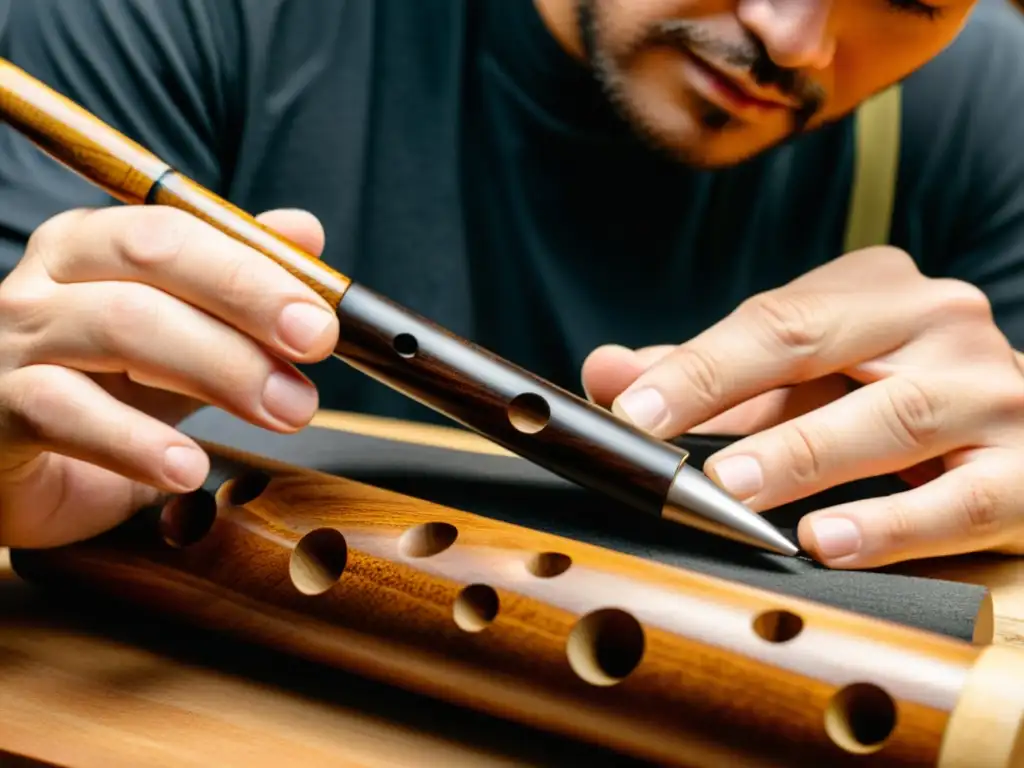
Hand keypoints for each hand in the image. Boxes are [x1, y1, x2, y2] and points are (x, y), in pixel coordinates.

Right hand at [0, 207, 337, 548]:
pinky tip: (189, 467)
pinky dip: (138, 442)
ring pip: (121, 327)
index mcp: (93, 245)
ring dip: (219, 370)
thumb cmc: (100, 391)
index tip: (322, 318)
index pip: (180, 231)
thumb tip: (305, 231)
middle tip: (316, 351)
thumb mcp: (180, 334)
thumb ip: (238, 283)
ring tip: (284, 412)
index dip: (257, 271)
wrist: (17, 470)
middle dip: (248, 304)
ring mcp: (14, 342)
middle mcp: (48, 279)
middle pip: (152, 262)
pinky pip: (65, 411)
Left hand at [582, 248, 1023, 568]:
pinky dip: (890, 524)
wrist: (1023, 422)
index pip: (772, 319)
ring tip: (732, 491)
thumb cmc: (895, 392)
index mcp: (876, 290)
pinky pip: (957, 501)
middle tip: (659, 442)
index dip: (695, 366)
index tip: (629, 409)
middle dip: (727, 393)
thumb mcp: (806, 373)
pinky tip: (827, 541)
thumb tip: (606, 373)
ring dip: (802, 456)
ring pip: (890, 419)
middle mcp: (938, 322)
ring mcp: (990, 391)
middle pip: (817, 348)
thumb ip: (709, 376)